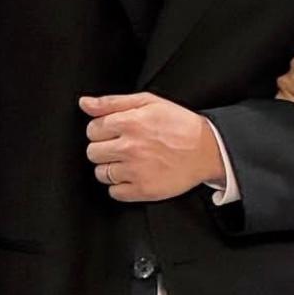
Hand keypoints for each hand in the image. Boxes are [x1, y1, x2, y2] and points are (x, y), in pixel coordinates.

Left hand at [80, 92, 224, 200]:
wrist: (208, 150)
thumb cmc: (180, 125)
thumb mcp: (149, 102)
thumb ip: (113, 102)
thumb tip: (85, 104)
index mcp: (130, 123)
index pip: (92, 129)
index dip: (102, 130)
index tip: (114, 132)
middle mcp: (130, 147)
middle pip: (92, 152)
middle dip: (104, 148)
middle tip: (122, 146)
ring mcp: (136, 170)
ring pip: (101, 173)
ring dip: (111, 168)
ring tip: (130, 161)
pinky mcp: (143, 189)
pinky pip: (114, 192)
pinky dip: (121, 186)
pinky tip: (134, 175)